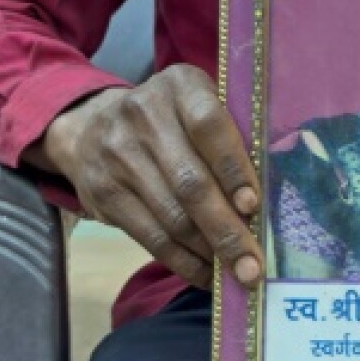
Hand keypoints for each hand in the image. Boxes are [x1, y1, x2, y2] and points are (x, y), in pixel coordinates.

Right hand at [39, 65, 262, 289]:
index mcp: (179, 86)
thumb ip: (229, 133)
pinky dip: (183, 261)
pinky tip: (206, 274)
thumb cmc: (168, 120)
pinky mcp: (103, 193)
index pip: (209, 125)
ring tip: (238, 273)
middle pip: (191, 182)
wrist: (89, 126)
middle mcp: (144, 116)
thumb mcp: (194, 103)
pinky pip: (150, 237)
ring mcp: (119, 155)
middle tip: (253, 265)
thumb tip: (270, 195)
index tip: (253, 205)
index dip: (233, 168)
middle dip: (227, 230)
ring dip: (209, 252)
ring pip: (172, 217)